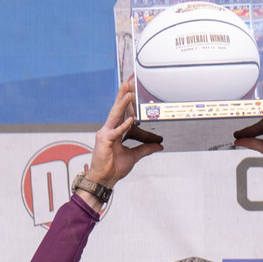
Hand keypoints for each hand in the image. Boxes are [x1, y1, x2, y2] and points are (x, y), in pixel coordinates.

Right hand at [84, 81, 162, 195]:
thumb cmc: (113, 167)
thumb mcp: (134, 156)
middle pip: (118, 109)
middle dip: (123, 95)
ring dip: (123, 104)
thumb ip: (145, 149)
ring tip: (129, 93)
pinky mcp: (104, 141)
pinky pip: (116, 132)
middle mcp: (109, 129)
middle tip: (129, 82)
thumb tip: (158, 146)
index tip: (133, 90)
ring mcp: (105, 134)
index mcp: (115, 131)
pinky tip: (131, 119)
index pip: (123, 113)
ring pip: (115, 116)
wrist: (104, 179)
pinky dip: (123, 126)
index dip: (128, 102)